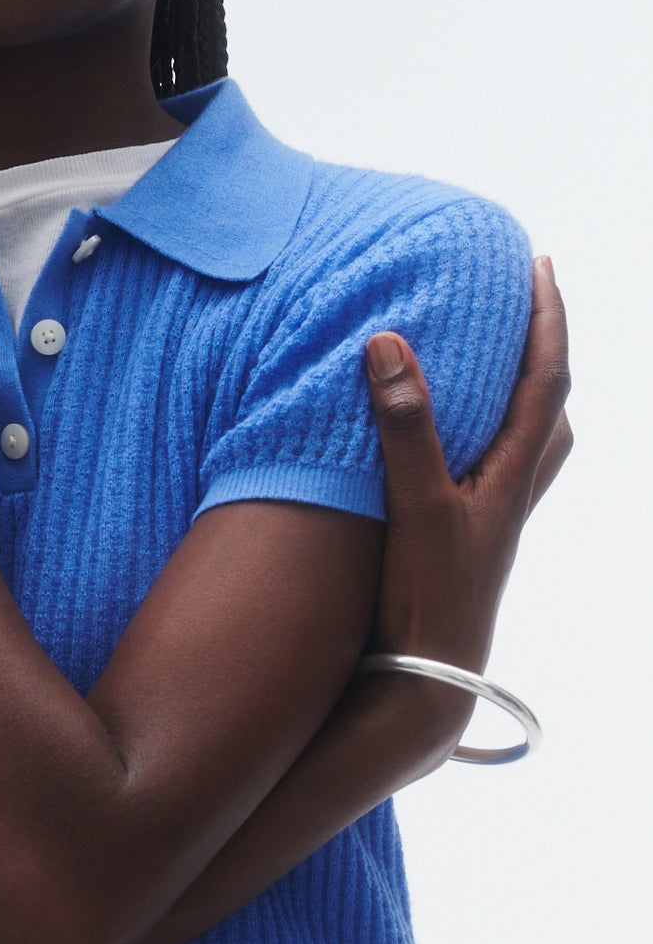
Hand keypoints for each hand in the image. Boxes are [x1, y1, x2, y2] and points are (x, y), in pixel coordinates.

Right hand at [363, 255, 572, 690]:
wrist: (432, 678)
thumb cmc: (431, 595)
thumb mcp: (416, 502)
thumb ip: (405, 424)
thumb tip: (389, 342)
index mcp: (514, 473)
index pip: (548, 378)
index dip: (547, 318)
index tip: (539, 265)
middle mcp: (514, 494)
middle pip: (553, 409)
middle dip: (546, 352)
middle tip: (529, 306)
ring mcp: (494, 521)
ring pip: (532, 446)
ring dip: (526, 399)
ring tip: (502, 367)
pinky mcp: (468, 543)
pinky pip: (495, 473)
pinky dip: (490, 441)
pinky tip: (455, 449)